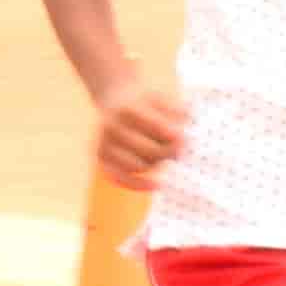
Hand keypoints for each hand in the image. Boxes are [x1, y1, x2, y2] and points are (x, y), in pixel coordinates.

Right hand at [89, 72, 187, 187]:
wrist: (114, 101)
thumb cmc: (146, 105)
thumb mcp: (161, 100)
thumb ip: (176, 112)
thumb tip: (185, 129)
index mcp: (127, 109)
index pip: (155, 126)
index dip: (171, 134)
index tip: (181, 136)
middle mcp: (112, 127)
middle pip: (150, 150)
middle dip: (168, 152)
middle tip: (178, 150)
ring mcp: (104, 144)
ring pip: (138, 165)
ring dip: (156, 163)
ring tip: (161, 155)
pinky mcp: (101, 158)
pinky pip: (118, 177)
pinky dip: (136, 184)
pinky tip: (155, 185)